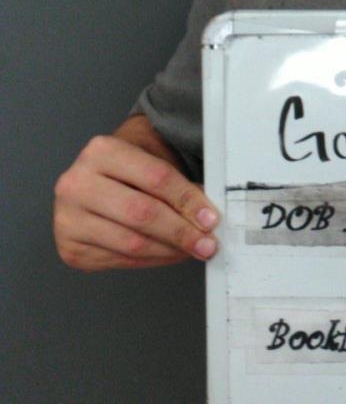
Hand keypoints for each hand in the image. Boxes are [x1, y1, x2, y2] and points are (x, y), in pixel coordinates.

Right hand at [54, 116, 219, 270]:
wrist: (99, 175)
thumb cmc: (133, 167)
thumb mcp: (154, 159)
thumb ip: (179, 184)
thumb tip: (206, 217)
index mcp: (102, 151)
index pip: (156, 178)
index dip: (187, 200)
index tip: (211, 218)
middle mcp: (77, 183)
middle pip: (141, 213)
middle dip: (180, 232)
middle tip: (207, 243)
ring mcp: (68, 218)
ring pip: (131, 243)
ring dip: (169, 251)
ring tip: (193, 249)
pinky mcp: (70, 248)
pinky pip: (119, 260)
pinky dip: (151, 260)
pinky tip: (169, 254)